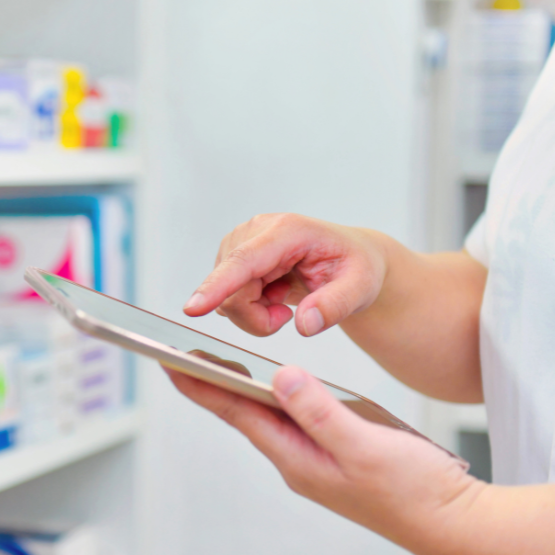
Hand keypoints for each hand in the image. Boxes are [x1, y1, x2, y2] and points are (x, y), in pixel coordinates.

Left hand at [164, 364, 481, 554]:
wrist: (455, 523)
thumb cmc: (415, 491)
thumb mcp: (365, 445)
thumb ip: (320, 411)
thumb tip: (281, 377)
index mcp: (298, 458)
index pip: (237, 413)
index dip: (201, 385)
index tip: (169, 362)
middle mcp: (299, 461)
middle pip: (244, 414)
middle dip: (211, 384)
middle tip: (178, 355)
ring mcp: (316, 461)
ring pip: (268, 418)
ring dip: (240, 391)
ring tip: (213, 365)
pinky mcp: (335, 457)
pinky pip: (293, 422)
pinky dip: (276, 400)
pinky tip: (275, 389)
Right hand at [182, 214, 391, 336]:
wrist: (350, 258)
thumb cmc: (356, 267)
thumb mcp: (361, 287)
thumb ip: (336, 306)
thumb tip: (304, 325)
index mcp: (288, 231)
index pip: (244, 261)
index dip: (217, 286)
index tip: (193, 308)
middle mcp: (256, 230)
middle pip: (232, 290)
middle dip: (257, 318)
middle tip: (289, 317)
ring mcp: (240, 242)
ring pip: (226, 297)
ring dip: (254, 313)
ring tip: (285, 299)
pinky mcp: (233, 256)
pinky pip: (226, 298)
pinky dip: (250, 308)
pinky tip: (272, 294)